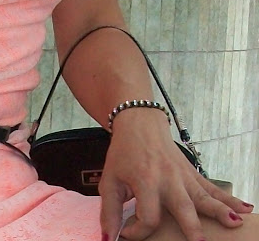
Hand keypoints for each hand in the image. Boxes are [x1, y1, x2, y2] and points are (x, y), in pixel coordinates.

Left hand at [98, 109, 253, 240]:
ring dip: (219, 211)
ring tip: (233, 224)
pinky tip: (245, 210)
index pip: (148, 217)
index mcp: (145, 181)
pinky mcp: (192, 174)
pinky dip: (230, 199)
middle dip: (191, 227)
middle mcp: (167, 179)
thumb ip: (109, 211)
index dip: (138, 232)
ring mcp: (183, 177)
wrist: (139, 124)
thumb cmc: (124, 153)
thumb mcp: (110, 180)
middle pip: (182, 207)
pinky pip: (212, 188)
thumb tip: (108, 237)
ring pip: (204, 197)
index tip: (128, 233)